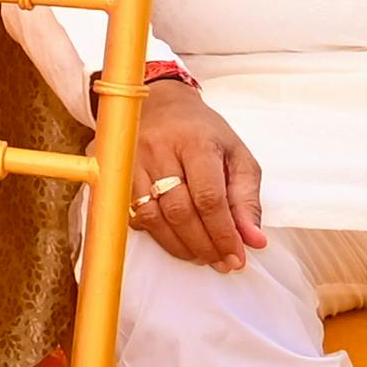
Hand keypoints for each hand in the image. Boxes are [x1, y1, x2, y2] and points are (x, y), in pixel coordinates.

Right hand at [116, 83, 265, 265]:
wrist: (159, 104)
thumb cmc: (203, 133)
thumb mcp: (236, 155)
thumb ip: (247, 199)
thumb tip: (254, 241)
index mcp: (195, 142)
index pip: (209, 198)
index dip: (223, 233)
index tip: (236, 257)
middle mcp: (159, 149)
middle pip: (180, 212)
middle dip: (204, 245)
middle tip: (221, 262)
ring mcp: (130, 161)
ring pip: (152, 218)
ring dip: (179, 246)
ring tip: (200, 256)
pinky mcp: (112, 171)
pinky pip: (131, 215)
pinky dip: (155, 234)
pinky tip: (174, 239)